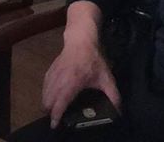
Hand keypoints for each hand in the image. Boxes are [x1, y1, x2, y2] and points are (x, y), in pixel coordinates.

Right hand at [43, 2, 121, 127]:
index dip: (57, 114)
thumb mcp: (106, 77)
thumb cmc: (93, 59)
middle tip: (55, 119)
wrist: (81, 39)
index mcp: (73, 82)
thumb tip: (118, 111)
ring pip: (45, 92)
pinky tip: (48, 97)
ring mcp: (54, 73)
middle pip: (49, 99)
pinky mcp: (51, 69)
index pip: (61, 101)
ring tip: (51, 111)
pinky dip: (45, 93)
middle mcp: (60, 78)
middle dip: (49, 111)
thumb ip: (113, 95)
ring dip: (46, 103)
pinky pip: (45, 84)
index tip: (55, 124)